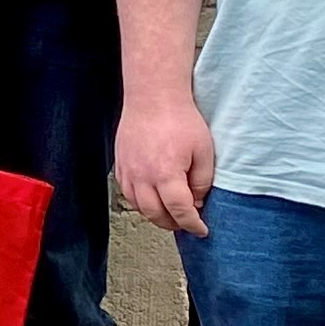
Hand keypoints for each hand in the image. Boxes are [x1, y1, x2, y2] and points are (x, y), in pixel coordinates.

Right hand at [116, 85, 215, 236]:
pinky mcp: (119, 164)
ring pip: (139, 207)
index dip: (193, 225)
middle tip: (187, 223)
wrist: (153, 96)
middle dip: (174, 224)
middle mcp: (143, 177)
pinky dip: (140, 201)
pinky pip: (127, 192)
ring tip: (170, 213)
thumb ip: (202, 182)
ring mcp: (128, 171)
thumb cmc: (180, 118)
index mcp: (166, 175)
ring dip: (155, 215)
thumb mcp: (205, 152)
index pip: (180, 212)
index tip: (201, 229)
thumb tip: (196, 201)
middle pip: (156, 215)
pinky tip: (152, 197)